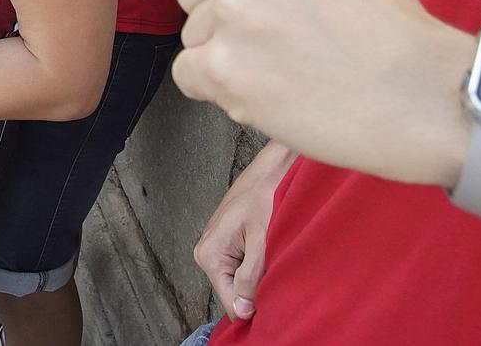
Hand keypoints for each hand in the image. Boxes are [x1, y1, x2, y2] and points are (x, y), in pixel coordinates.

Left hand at [172, 0, 475, 188]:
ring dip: (228, 56)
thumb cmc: (384, 12)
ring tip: (288, 62)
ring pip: (193, 37)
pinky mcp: (224, 68)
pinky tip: (273, 89)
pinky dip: (224, 92)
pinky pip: (190, 78)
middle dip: (225, 18)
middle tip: (286, 33)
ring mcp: (231, 11)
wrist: (417, 90)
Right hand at [194, 143, 288, 320]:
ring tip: (271, 254)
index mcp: (210, 255)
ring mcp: (214, 249)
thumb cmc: (265, 196)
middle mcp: (206, 254)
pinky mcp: (225, 244)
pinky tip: (265, 249)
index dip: (253, 306)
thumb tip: (243, 309)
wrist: (269, 172)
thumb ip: (250, 276)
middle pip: (234, 293)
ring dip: (258, 275)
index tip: (273, 299)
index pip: (230, 303)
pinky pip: (240, 267)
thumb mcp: (261, 240)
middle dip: (256, 289)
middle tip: (275, 269)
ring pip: (239, 280)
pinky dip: (256, 264)